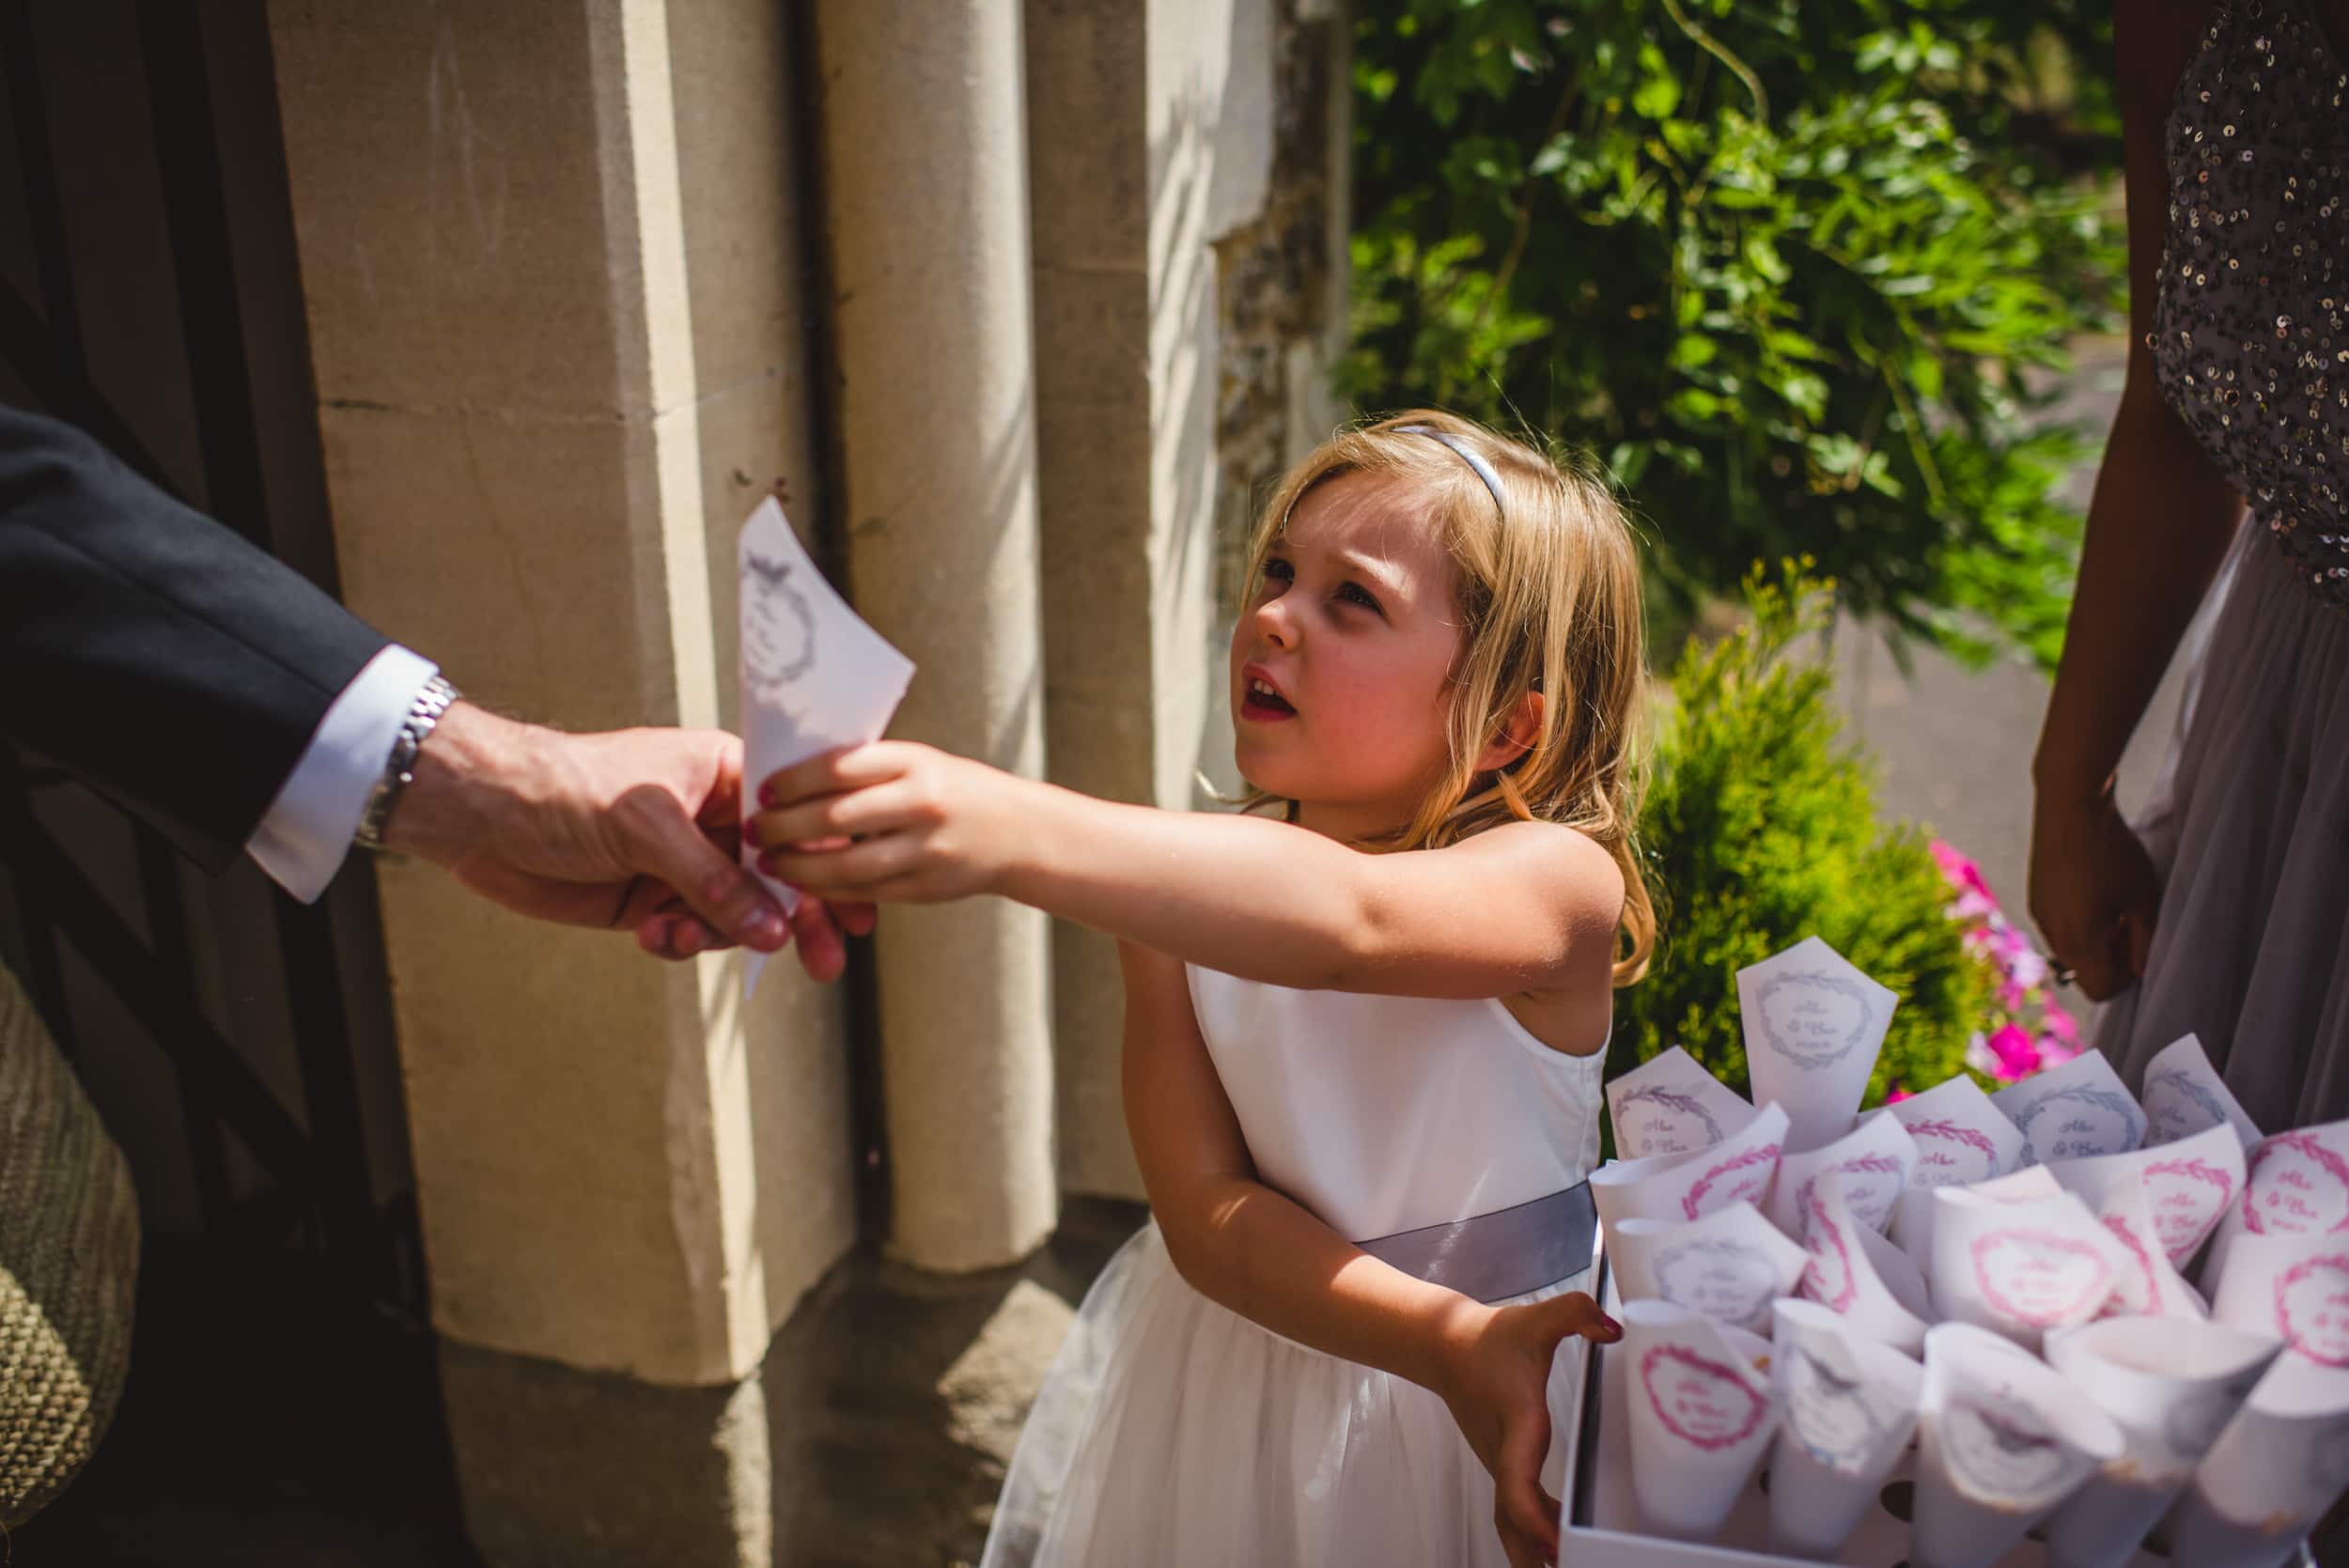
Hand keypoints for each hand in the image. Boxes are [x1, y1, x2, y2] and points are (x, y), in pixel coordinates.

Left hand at [383, 701, 863, 982]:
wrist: (481, 816)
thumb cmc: (566, 788)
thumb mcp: (648, 826)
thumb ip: (713, 880)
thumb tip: (771, 929)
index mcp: (724, 776)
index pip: (795, 819)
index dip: (829, 862)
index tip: (857, 908)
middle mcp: (712, 819)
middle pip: (777, 875)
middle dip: (797, 918)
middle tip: (825, 961)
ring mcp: (681, 862)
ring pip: (735, 913)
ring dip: (720, 935)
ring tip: (682, 938)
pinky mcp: (649, 900)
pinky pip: (691, 932)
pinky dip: (679, 943)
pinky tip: (654, 937)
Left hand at [743, 741, 1028, 904]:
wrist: (1016, 831)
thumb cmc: (951, 789)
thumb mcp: (918, 764)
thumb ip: (866, 770)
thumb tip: (790, 777)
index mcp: (915, 762)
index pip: (840, 767)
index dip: (793, 781)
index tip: (763, 790)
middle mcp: (922, 803)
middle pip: (835, 818)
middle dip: (783, 826)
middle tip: (753, 829)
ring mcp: (925, 849)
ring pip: (845, 865)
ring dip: (798, 866)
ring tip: (767, 861)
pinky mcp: (925, 887)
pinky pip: (863, 891)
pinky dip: (826, 889)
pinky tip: (802, 882)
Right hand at [1435, 1292, 1620, 1566]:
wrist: (1445, 1346)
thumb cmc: (1490, 1339)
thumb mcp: (1536, 1320)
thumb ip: (1574, 1313)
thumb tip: (1613, 1328)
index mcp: (1516, 1424)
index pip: (1517, 1481)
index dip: (1534, 1518)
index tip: (1555, 1545)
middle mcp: (1504, 1453)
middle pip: (1512, 1520)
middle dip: (1532, 1554)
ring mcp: (1500, 1464)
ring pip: (1510, 1521)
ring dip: (1532, 1550)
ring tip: (1567, 1565)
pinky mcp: (1503, 1465)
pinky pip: (1515, 1509)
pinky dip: (1534, 1533)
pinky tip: (1558, 1546)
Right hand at [2027, 781, 2160, 1000]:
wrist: (2069, 805)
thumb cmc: (2113, 851)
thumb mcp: (2142, 898)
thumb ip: (2145, 941)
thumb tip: (2142, 970)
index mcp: (2081, 942)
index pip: (2101, 989)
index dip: (2127, 978)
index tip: (2140, 947)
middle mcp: (2054, 935)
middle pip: (2084, 972)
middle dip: (2110, 960)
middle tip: (2131, 926)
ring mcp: (2040, 916)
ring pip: (2070, 950)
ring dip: (2094, 941)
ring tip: (2113, 906)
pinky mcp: (2035, 898)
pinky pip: (2058, 927)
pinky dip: (2077, 922)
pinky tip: (2093, 889)